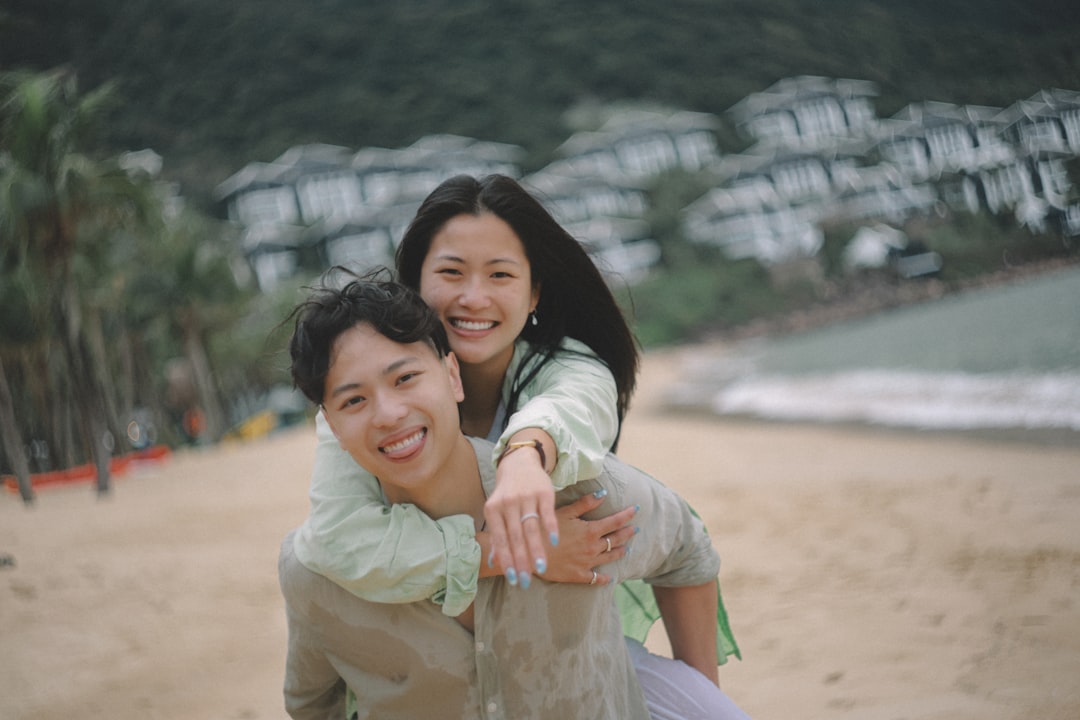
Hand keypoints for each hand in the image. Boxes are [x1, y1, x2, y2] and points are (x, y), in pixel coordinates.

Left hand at [484, 447, 556, 587]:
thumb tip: (493, 561)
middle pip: (515, 537)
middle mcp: (508, 503)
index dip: (506, 560)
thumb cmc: (507, 493)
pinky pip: (547, 513)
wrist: (519, 463)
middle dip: (521, 561)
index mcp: (493, 510)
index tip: (513, 579)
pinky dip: (551, 528)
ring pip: (531, 528)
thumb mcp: (497, 511)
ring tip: (541, 568)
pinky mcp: (543, 492)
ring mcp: (526, 497)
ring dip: (536, 549)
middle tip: (526, 581)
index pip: (500, 539)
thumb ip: (497, 536)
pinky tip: (555, 543)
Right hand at [541, 490, 637, 584]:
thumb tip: (603, 494)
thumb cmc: (545, 529)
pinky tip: (609, 577)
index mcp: (590, 531)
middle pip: (616, 540)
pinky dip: (604, 578)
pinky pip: (595, 578)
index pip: (615, 522)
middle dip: (627, 533)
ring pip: (610, 557)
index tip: (636, 509)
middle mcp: (592, 547)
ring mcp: (587, 563)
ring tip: (626, 548)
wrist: (530, 553)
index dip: (627, 515)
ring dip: (620, 552)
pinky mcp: (578, 575)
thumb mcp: (564, 512)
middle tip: (635, 529)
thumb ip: (585, 504)